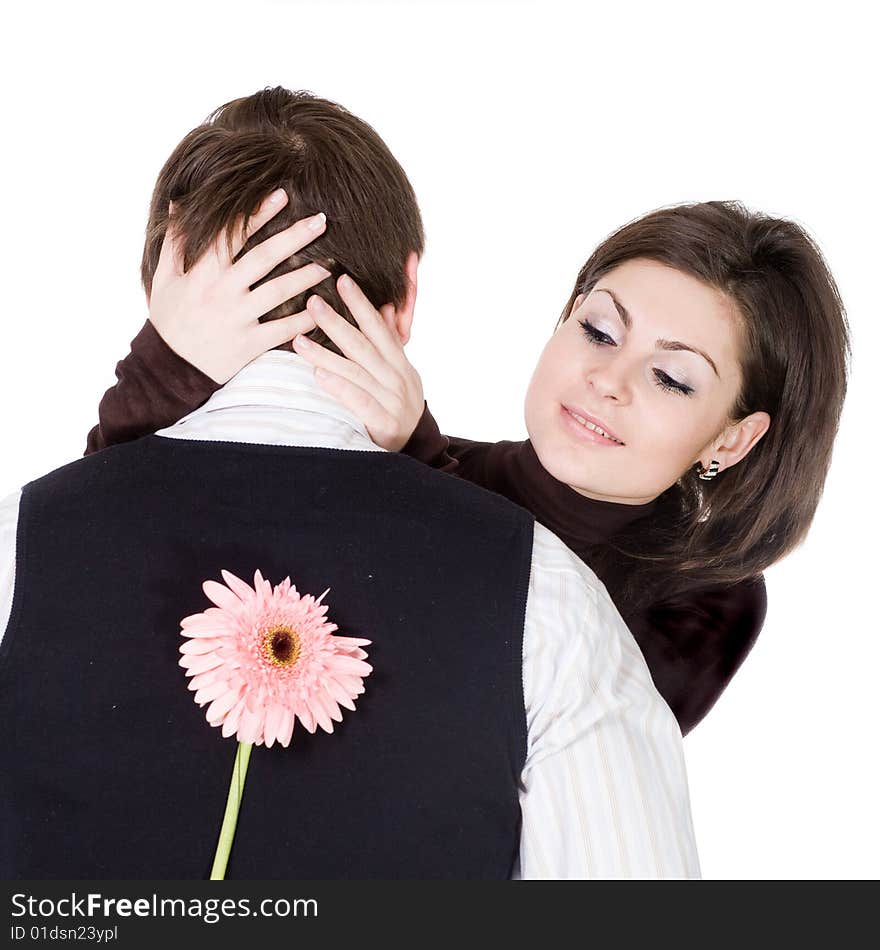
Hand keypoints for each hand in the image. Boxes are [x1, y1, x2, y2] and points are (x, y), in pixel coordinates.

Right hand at [148, 189, 330, 383]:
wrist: (169, 368)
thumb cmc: (169, 318)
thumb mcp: (164, 278)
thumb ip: (175, 241)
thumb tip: (178, 202)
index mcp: (201, 273)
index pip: (232, 235)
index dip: (257, 213)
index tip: (282, 195)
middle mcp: (221, 293)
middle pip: (263, 257)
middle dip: (294, 236)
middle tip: (321, 220)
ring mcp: (236, 319)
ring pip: (278, 292)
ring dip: (306, 276)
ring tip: (329, 264)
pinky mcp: (248, 345)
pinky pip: (282, 330)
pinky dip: (304, 320)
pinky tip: (322, 309)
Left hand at [290, 275, 424, 450]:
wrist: (415, 450)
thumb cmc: (397, 407)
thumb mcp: (400, 373)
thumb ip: (390, 343)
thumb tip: (386, 307)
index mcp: (399, 363)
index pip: (378, 328)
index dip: (361, 304)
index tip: (342, 281)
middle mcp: (396, 378)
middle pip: (363, 345)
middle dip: (336, 322)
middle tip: (312, 302)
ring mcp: (391, 401)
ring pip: (355, 372)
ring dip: (325, 354)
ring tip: (298, 341)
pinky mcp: (384, 424)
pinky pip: (359, 402)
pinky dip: (339, 387)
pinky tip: (318, 375)